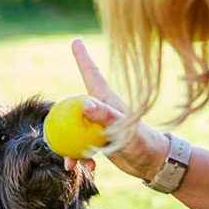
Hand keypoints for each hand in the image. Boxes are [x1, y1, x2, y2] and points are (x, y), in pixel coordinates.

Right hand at [64, 39, 169, 181]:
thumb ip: (105, 117)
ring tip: (71, 164)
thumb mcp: (124, 131)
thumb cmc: (143, 144)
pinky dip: (81, 158)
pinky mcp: (100, 140)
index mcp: (106, 99)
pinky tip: (88, 168)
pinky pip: (82, 146)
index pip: (91, 74)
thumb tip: (84, 104)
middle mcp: (101, 109)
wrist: (155, 163)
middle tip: (53, 138)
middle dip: (60, 121)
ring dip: (68, 148)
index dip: (82, 57)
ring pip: (74, 130)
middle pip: (73, 107)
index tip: (76, 40)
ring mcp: (99, 125)